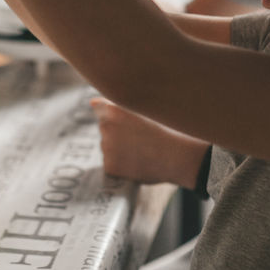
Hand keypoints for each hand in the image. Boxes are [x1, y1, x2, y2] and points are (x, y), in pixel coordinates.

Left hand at [90, 97, 207, 186]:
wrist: (177, 156)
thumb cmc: (166, 130)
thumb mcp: (145, 109)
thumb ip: (117, 106)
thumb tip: (91, 103)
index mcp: (114, 109)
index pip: (99, 107)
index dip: (112, 114)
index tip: (125, 122)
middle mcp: (106, 127)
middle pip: (104, 128)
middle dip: (116, 132)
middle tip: (140, 139)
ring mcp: (106, 148)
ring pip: (107, 147)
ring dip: (118, 149)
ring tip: (141, 152)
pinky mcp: (110, 166)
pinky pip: (111, 164)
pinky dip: (121, 166)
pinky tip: (137, 164)